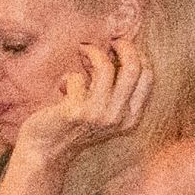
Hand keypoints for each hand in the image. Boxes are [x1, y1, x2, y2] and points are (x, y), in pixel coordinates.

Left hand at [12, 37, 152, 185]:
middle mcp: (119, 117)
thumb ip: (119, 92)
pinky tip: (62, 87)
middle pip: (133, 67)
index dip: (137, 54)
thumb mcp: (107, 113)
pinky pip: (77, 78)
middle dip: (123, 46)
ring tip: (83, 52)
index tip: (122, 47)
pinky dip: (68, 77)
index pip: (147, 75)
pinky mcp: (77, 112)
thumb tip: (125, 52)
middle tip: (110, 42)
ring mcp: (99, 115)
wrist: (46, 152)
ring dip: (93, 53)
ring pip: (105, 68)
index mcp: (132, 118)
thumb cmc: (75, 126)